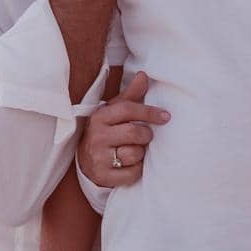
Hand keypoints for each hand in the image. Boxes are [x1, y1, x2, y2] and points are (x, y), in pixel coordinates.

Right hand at [78, 72, 169, 188]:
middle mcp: (96, 137)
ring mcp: (99, 158)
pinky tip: (131, 164)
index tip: (165, 116)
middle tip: (146, 136)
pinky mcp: (104, 176)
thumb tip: (144, 75)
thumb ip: (130, 95)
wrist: (85, 161)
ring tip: (135, 150)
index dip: (149, 111)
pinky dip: (137, 170)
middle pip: (134, 133)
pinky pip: (132, 173)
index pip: (127, 109)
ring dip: (141, 153)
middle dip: (146, 134)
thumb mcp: (114, 112)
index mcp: (99, 117)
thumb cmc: (106, 131)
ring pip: (134, 154)